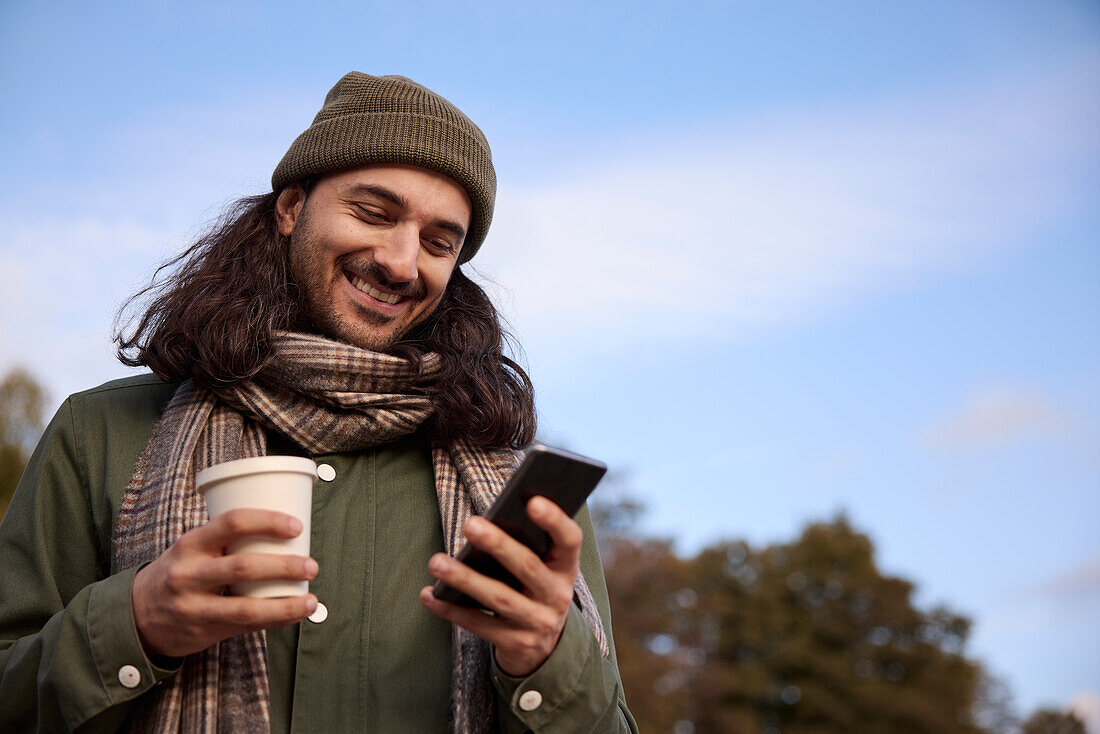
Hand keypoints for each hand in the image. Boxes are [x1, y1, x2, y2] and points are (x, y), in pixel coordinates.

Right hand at [131, 509, 318, 657]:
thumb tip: (284, 532)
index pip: (232, 522)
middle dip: (285, 566)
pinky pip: (245, 626)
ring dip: (286, 604)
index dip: (268, 521)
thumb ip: (226, 540)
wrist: (136, 614)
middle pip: (244, 567)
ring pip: (246, 606)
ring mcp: (194, 606)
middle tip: (311, 565)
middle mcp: (189, 573)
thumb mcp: (192, 548)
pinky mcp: (202, 631)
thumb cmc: (178, 572)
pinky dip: (275, 620)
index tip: (296, 525)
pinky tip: (295, 614)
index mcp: (190, 543)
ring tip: (311, 599)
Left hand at [419, 496, 581, 676]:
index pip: (569, 540)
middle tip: (470, 524)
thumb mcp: (543, 570)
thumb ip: (527, 546)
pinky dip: (452, 609)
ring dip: (466, 579)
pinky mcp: (517, 644)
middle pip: (528, 567)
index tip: (532, 501)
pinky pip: (479, 625)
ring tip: (437, 561)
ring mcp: (538, 623)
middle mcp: (557, 596)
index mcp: (565, 568)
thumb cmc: (533, 590)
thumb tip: (488, 519)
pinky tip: (429, 594)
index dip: (555, 520)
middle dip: (499, 545)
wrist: (543, 648)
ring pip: (500, 598)